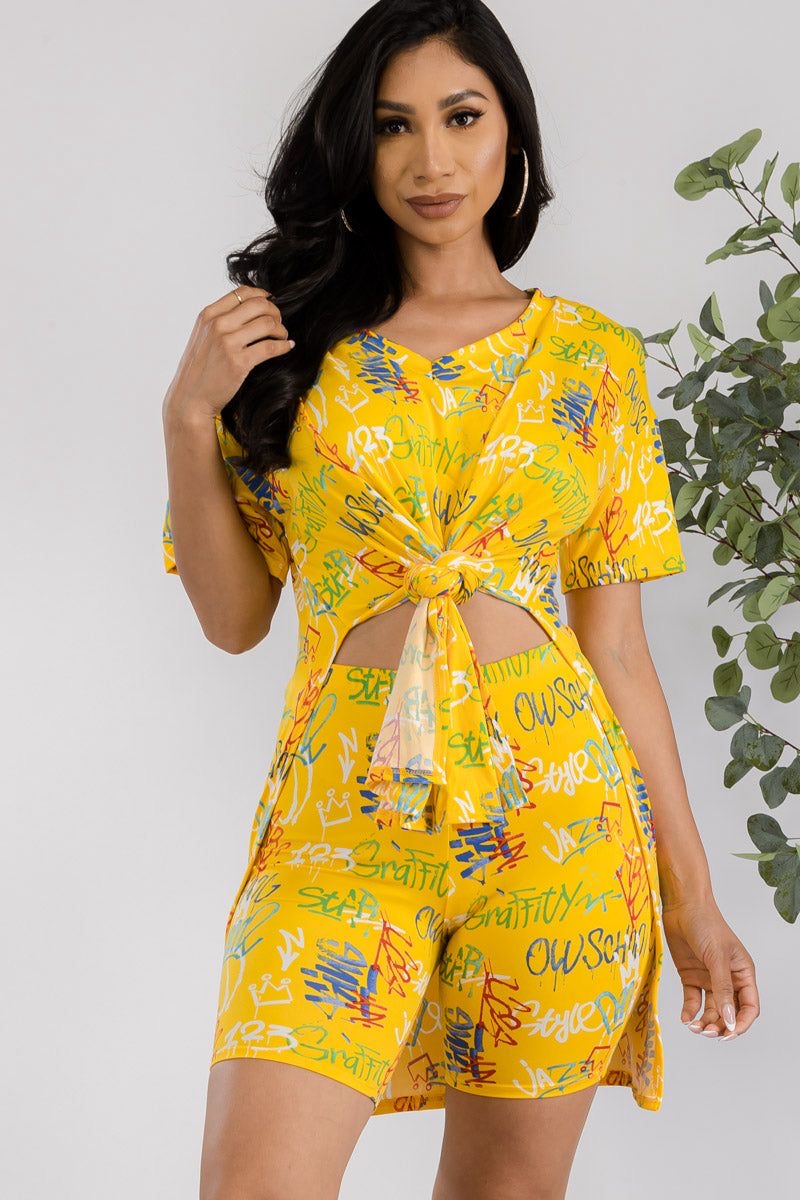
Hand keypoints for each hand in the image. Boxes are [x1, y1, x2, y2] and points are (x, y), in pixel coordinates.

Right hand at [162, 285, 293, 424]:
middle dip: (275, 312)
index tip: (271, 304)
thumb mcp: (202, 337)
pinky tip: (288, 347)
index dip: (262, 295)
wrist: (190, 398)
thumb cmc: (198, 370)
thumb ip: (220, 322)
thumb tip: (248, 311)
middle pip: (259, 304)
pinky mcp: (239, 362)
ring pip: (268, 324)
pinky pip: (271, 347)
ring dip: (281, 329)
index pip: (242, 292)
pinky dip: (284, 346)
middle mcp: (218, 325)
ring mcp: (228, 343)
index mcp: (209, 315)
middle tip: (279, 322)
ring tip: (283, 337)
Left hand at [661, 896, 759, 1039]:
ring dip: (705, 1021)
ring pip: (711, 1009)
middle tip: (706, 1033)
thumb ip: (723, 989)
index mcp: (742, 973)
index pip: (749, 1007)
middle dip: (720, 1026)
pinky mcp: (691, 976)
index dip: (741, 1023)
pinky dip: (690, 1011)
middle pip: (729, 1012)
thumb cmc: (706, 925)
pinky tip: (685, 1018)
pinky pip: (693, 1000)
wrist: (682, 907)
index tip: (728, 1034)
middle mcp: (728, 979)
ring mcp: (709, 978)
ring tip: (694, 1027)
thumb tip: (729, 1020)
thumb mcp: (717, 958)